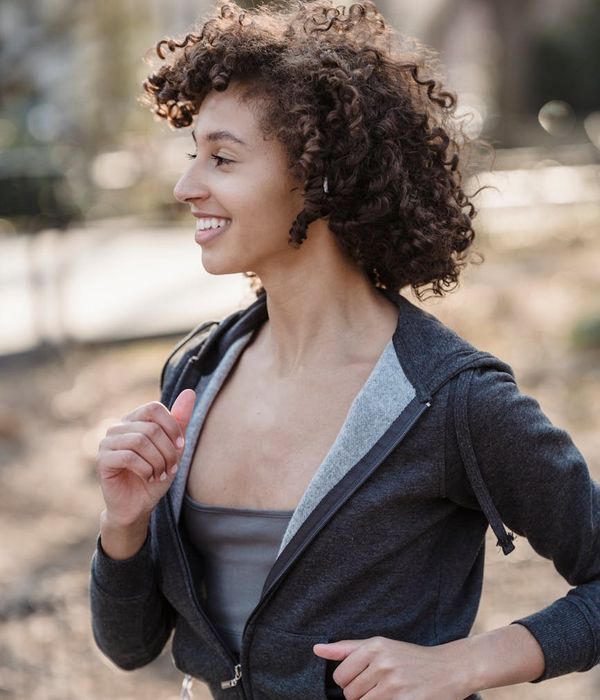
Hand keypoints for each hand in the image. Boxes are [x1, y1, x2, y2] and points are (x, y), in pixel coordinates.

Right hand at [96, 389, 195, 527]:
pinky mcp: (103, 460)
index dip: (172, 427)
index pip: (154, 408)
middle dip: (167, 450)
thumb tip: (189, 392)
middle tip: (171, 468)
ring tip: (161, 474)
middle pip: (150, 428)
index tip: (180, 446)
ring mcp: (107, 442)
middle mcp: (118, 427)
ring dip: (158, 461)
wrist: (139, 505)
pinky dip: (145, 469)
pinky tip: (149, 477)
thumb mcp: (173, 448)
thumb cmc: (156, 474)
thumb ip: (180, 420)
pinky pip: (128, 457)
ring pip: (140, 441)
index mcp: (134, 420)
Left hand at [313, 636, 469, 699]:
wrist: (449, 668)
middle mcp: (383, 663)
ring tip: (388, 694)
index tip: (363, 679)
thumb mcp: (379, 646)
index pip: (340, 676)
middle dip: (360, 695)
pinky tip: (396, 699)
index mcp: (375, 646)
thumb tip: (317, 649)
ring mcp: (394, 685)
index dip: (348, 683)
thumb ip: (346, 649)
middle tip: (379, 687)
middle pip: (350, 694)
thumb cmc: (410, 658)